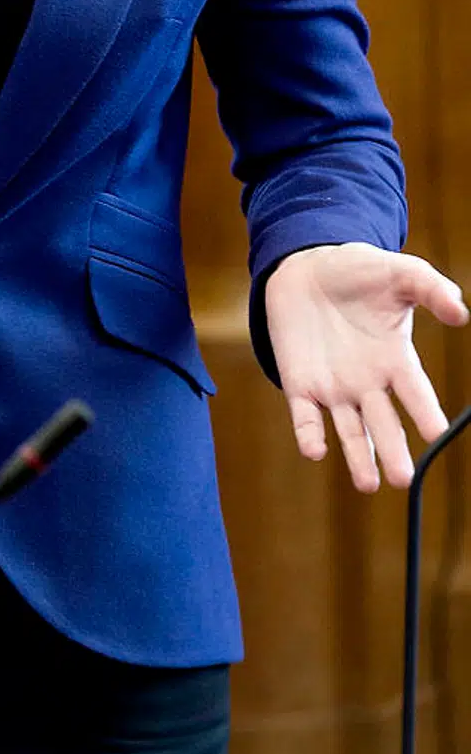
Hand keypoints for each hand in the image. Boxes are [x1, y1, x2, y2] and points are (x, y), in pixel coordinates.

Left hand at [265, 243, 467, 490]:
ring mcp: (333, 387)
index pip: (415, 393)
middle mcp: (367, 381)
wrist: (305, 268)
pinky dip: (309, 433)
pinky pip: (304, 416)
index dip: (426, 412)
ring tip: (368, 485)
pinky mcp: (299, 384)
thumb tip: (461, 312)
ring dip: (357, 456)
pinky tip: (314, 450)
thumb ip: (431, 289)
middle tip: (404, 478)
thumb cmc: (359, 272)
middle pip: (384, 423)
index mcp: (395, 359)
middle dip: (393, 450)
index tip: (438, 433)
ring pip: (349, 430)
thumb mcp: (400, 274)